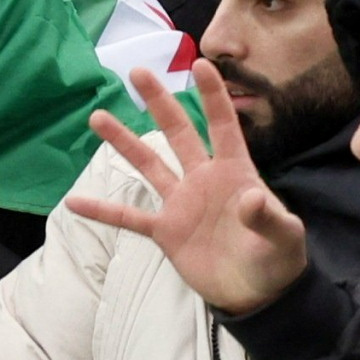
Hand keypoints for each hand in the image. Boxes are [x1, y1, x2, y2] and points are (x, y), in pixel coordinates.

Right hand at [68, 74, 310, 315]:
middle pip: (178, 133)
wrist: (256, 295)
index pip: (222, 126)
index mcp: (235, 172)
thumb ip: (268, 216)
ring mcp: (181, 204)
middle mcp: (203, 179)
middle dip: (159, 102)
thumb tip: (252, 197)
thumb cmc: (278, 260)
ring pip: (148, 166)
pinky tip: (74, 201)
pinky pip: (129, 218)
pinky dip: (103, 211)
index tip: (199, 64)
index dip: (213, 96)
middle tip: (138, 72)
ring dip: (124, 142)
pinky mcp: (165, 231)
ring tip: (98, 117)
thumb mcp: (285, 238)